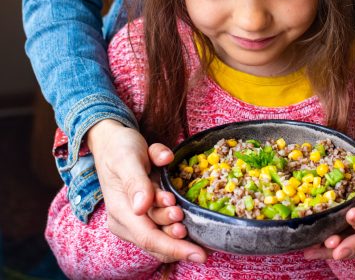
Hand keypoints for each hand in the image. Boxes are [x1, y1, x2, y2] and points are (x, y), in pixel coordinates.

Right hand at [87, 119, 206, 262]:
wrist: (113, 140)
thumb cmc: (119, 149)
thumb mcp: (126, 159)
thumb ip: (136, 181)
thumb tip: (142, 207)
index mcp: (120, 211)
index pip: (149, 238)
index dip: (175, 248)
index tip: (200, 254)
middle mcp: (128, 220)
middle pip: (159, 238)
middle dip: (178, 233)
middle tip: (183, 212)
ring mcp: (138, 217)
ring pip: (164, 232)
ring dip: (177, 224)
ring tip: (181, 209)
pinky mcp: (147, 212)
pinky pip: (165, 223)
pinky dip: (177, 218)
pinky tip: (188, 214)